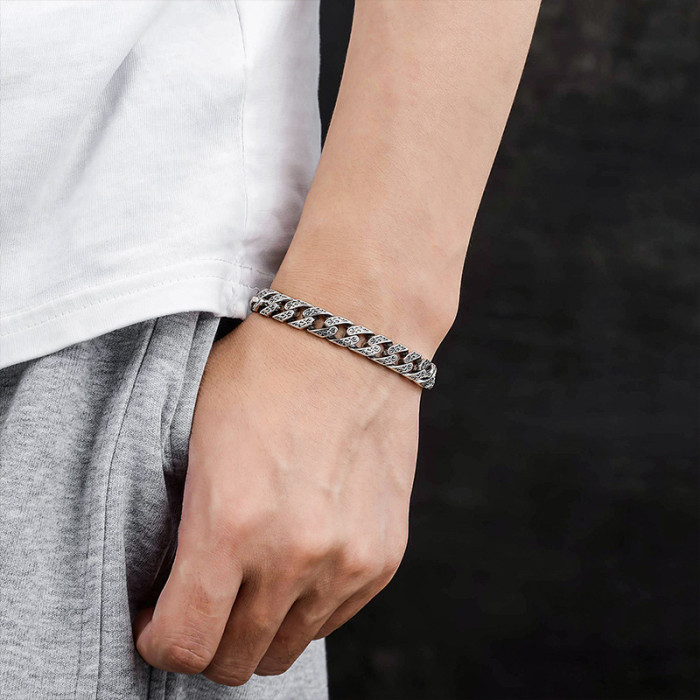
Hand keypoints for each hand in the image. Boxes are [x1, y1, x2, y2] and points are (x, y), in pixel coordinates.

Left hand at [133, 310, 421, 684]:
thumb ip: (189, 531)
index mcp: (230, 526)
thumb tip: (179, 585)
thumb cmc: (265, 377)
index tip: (158, 621)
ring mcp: (347, 560)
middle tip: (202, 604)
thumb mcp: (199, 443)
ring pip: (287, 647)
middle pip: (237, 661)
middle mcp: (294, 557)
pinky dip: (306, 606)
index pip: (183, 644)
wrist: (350, 339)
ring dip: (259, 629)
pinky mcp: (384, 554)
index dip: (160, 642)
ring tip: (251, 582)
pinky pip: (333, 618)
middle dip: (207, 644)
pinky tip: (295, 562)